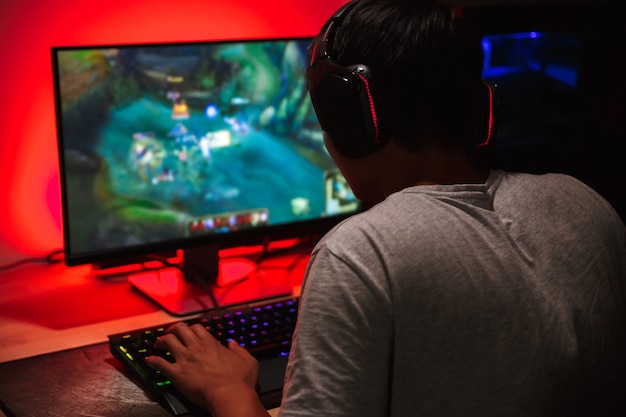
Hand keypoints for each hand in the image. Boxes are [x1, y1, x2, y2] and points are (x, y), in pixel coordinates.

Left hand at [145, 322, 266, 415]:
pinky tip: (149, 361)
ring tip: (158, 344)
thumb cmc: (238, 381)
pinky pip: (160, 364)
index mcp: (211, 344)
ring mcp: (185, 359)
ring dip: (161, 341)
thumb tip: (234, 344)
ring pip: (168, 342)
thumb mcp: (248, 360)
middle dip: (173, 329)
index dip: (192, 328)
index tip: (190, 331)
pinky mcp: (177, 373)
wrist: (229, 394)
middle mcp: (196, 348)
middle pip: (180, 329)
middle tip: (171, 332)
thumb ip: (240, 350)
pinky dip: (153, 361)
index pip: (197, 328)